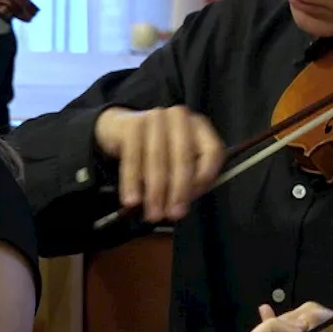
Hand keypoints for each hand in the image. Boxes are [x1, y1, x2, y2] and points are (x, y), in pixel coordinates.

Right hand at [94, 105, 224, 220]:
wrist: (120, 129)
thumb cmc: (158, 150)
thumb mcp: (177, 162)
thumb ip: (188, 180)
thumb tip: (182, 205)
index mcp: (200, 127)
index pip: (212, 151)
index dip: (205, 177)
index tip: (194, 198)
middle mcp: (180, 118)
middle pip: (184, 156)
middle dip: (178, 190)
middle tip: (173, 214)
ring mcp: (156, 117)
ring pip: (158, 158)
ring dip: (156, 191)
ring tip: (153, 213)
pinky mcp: (132, 123)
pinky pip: (133, 157)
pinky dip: (132, 182)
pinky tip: (132, 199)